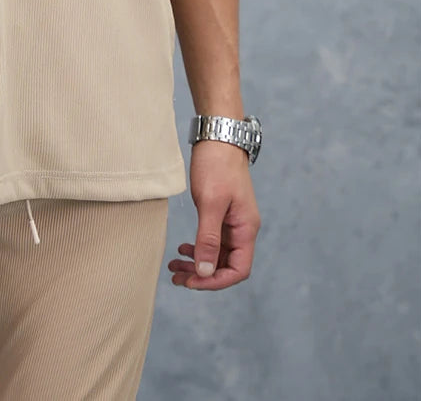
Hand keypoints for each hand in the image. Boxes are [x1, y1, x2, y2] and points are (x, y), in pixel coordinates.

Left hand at [168, 140, 260, 289]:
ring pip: (216, 254)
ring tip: (174, 268)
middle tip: (176, 278)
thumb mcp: (210, 203)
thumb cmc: (217, 166)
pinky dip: (198, 248)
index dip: (215, 281)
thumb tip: (205, 271)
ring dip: (197, 263)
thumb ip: (208, 238)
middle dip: (202, 275)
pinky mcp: (221, 214)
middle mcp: (242, 229)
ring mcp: (232, 222)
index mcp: (246, 229)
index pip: (238, 270)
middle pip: (225, 265)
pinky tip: (183, 249)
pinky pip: (212, 240)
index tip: (192, 281)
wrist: (217, 138)